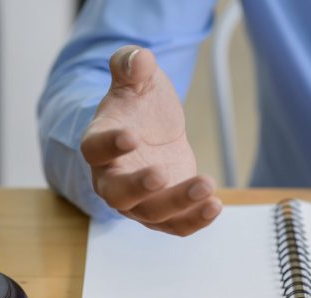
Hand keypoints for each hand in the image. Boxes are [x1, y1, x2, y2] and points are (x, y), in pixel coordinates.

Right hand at [80, 46, 221, 235]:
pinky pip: (175, 225)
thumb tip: (139, 58)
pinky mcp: (163, 212)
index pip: (95, 149)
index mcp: (99, 144)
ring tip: (207, 185)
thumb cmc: (138, 107)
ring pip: (152, 213)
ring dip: (179, 203)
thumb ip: (131, 65)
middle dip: (139, 187)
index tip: (131, 136)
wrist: (151, 133)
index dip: (110, 145)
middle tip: (161, 173)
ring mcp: (137, 201)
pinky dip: (195, 221)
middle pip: (118, 194)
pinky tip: (215, 205)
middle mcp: (111, 179)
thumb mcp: (136, 81)